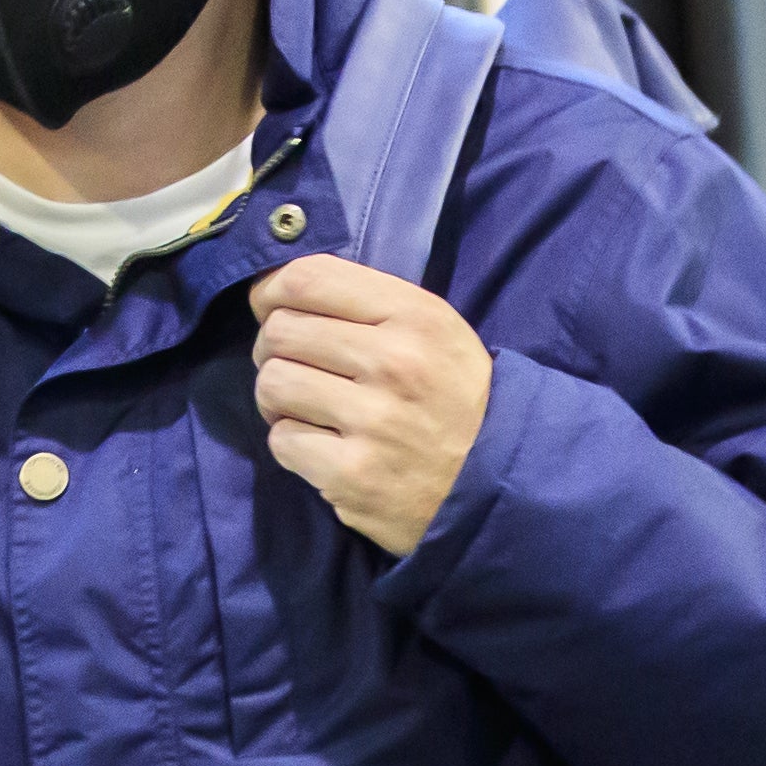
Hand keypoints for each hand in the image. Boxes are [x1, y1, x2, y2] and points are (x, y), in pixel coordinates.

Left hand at [252, 252, 490, 555]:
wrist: (497, 485)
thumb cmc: (455, 399)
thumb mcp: (435, 331)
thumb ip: (368, 304)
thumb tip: (282, 289)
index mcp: (415, 316)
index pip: (309, 279)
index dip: (271, 290)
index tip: (269, 308)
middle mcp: (394, 361)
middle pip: (281, 331)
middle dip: (271, 348)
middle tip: (292, 366)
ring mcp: (373, 421)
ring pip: (273, 384)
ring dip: (276, 398)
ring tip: (302, 408)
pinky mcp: (352, 474)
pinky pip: (282, 440)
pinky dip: (292, 443)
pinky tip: (320, 446)